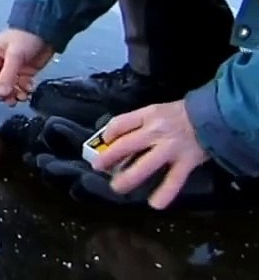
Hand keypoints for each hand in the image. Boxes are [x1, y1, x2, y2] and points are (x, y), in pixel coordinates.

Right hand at [0, 29, 55, 104]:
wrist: (48, 31)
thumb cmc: (26, 36)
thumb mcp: (15, 55)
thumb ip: (7, 75)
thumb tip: (1, 93)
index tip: (0, 95)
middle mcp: (1, 62)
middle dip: (4, 92)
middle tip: (11, 100)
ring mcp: (14, 68)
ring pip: (10, 86)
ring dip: (15, 93)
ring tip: (22, 96)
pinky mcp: (26, 72)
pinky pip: (22, 86)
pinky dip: (25, 90)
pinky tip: (29, 90)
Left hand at [92, 100, 209, 209]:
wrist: (214, 116)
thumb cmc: (183, 113)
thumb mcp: (158, 110)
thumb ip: (141, 123)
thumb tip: (120, 138)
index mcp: (147, 115)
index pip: (119, 124)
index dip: (108, 135)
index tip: (105, 143)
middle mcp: (155, 131)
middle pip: (125, 146)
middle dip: (108, 158)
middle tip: (98, 168)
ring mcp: (170, 148)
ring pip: (144, 166)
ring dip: (128, 179)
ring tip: (118, 188)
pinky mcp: (186, 162)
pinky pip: (173, 180)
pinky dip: (164, 193)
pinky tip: (155, 204)